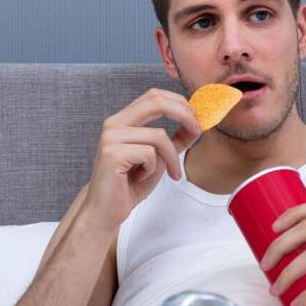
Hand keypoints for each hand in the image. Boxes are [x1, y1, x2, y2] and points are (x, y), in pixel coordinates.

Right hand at [83, 88, 202, 227]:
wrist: (107, 209)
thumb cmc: (131, 183)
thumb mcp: (160, 157)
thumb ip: (175, 140)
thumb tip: (197, 125)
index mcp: (124, 120)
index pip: (154, 96)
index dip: (180, 103)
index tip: (197, 119)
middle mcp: (114, 124)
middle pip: (156, 101)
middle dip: (184, 114)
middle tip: (198, 130)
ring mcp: (111, 137)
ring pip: (159, 135)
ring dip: (172, 157)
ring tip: (170, 173)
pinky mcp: (112, 154)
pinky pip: (150, 154)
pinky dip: (154, 168)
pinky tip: (142, 177)